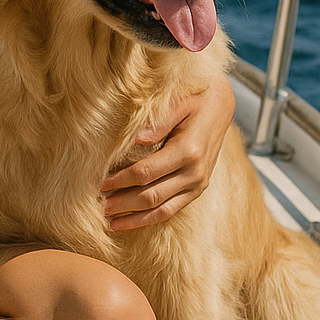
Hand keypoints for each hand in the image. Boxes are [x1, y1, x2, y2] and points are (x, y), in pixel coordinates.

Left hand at [100, 73, 234, 231]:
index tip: (100, 182)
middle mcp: (195, 173)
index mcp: (188, 151)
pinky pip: (172, 210)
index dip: (121, 180)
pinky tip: (131, 221)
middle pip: (151, 196)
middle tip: (98, 206)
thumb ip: (159, 121)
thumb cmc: (195, 99)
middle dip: (123, 203)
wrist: (221, 106)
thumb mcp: (178, 102)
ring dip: (135, 218)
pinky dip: (150, 218)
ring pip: (162, 210)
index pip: (146, 172)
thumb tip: (137, 139)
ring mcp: (198, 184)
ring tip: (111, 221)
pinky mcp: (197, 190)